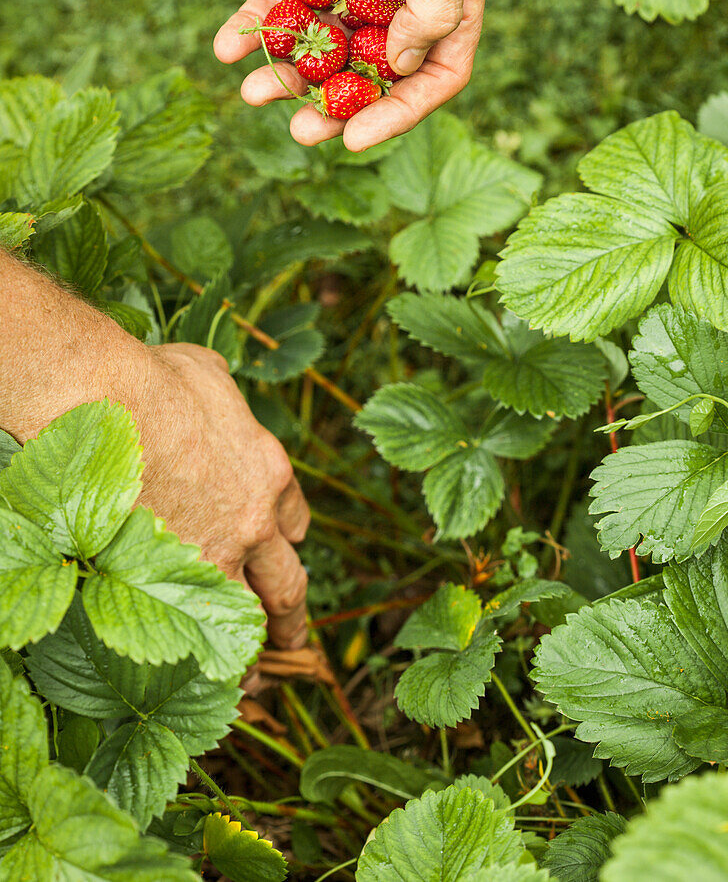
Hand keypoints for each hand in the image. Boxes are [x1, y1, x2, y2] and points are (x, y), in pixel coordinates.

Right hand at [133, 342, 310, 649]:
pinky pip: (200, 632)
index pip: (290, 517)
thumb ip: (222, 396)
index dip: (287, 536)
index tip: (285, 549)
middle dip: (290, 612)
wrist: (111, 405)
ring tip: (255, 677)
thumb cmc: (154, 379)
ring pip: (249, 618)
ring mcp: (217, 556)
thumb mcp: (207, 373)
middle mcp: (254, 522)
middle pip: (287, 580)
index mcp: (267, 471)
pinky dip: (207, 658)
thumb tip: (212, 388)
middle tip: (294, 635)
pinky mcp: (175, 580)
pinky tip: (206, 678)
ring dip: (254, 649)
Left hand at [214, 0, 492, 151]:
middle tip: (299, 131)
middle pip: (372, 67)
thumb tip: (401, 66)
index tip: (355, 139)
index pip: (436, 68)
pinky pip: (279, 0)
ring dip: (287, 73)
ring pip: (321, 42)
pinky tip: (227, 47)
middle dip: (335, 104)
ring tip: (251, 91)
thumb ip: (433, 5)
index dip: (400, 111)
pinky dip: (253, 26)